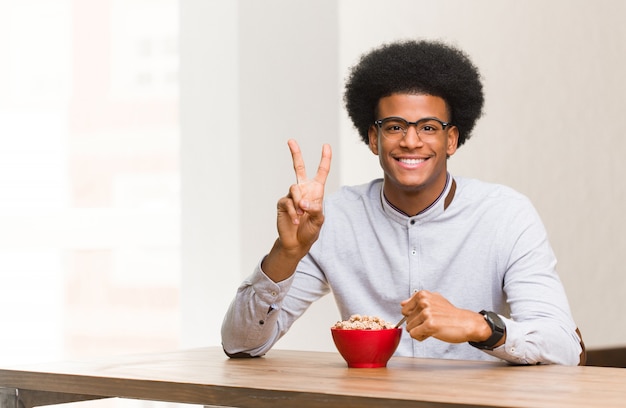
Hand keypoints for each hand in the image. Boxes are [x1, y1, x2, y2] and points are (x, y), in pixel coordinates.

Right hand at [277, 140, 331, 254]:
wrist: (296, 243)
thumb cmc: (310, 231)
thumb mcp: (319, 220)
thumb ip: (315, 209)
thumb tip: (303, 202)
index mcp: (316, 191)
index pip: (321, 172)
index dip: (324, 159)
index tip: (326, 146)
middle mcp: (303, 190)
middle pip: (298, 168)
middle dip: (295, 154)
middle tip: (291, 141)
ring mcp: (292, 195)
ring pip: (295, 189)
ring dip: (300, 202)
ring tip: (302, 214)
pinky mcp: (283, 203)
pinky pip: (288, 202)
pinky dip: (294, 212)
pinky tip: (296, 220)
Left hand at [400, 290, 491, 343]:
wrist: (467, 323)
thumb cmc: (451, 314)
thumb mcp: (435, 300)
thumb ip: (417, 301)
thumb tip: (402, 304)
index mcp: (422, 295)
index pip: (404, 310)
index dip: (414, 316)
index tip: (425, 317)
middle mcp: (423, 302)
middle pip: (407, 320)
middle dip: (417, 325)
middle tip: (431, 323)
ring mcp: (426, 313)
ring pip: (410, 329)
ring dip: (420, 331)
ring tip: (433, 328)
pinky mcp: (430, 325)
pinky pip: (414, 335)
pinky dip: (422, 337)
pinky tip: (432, 333)